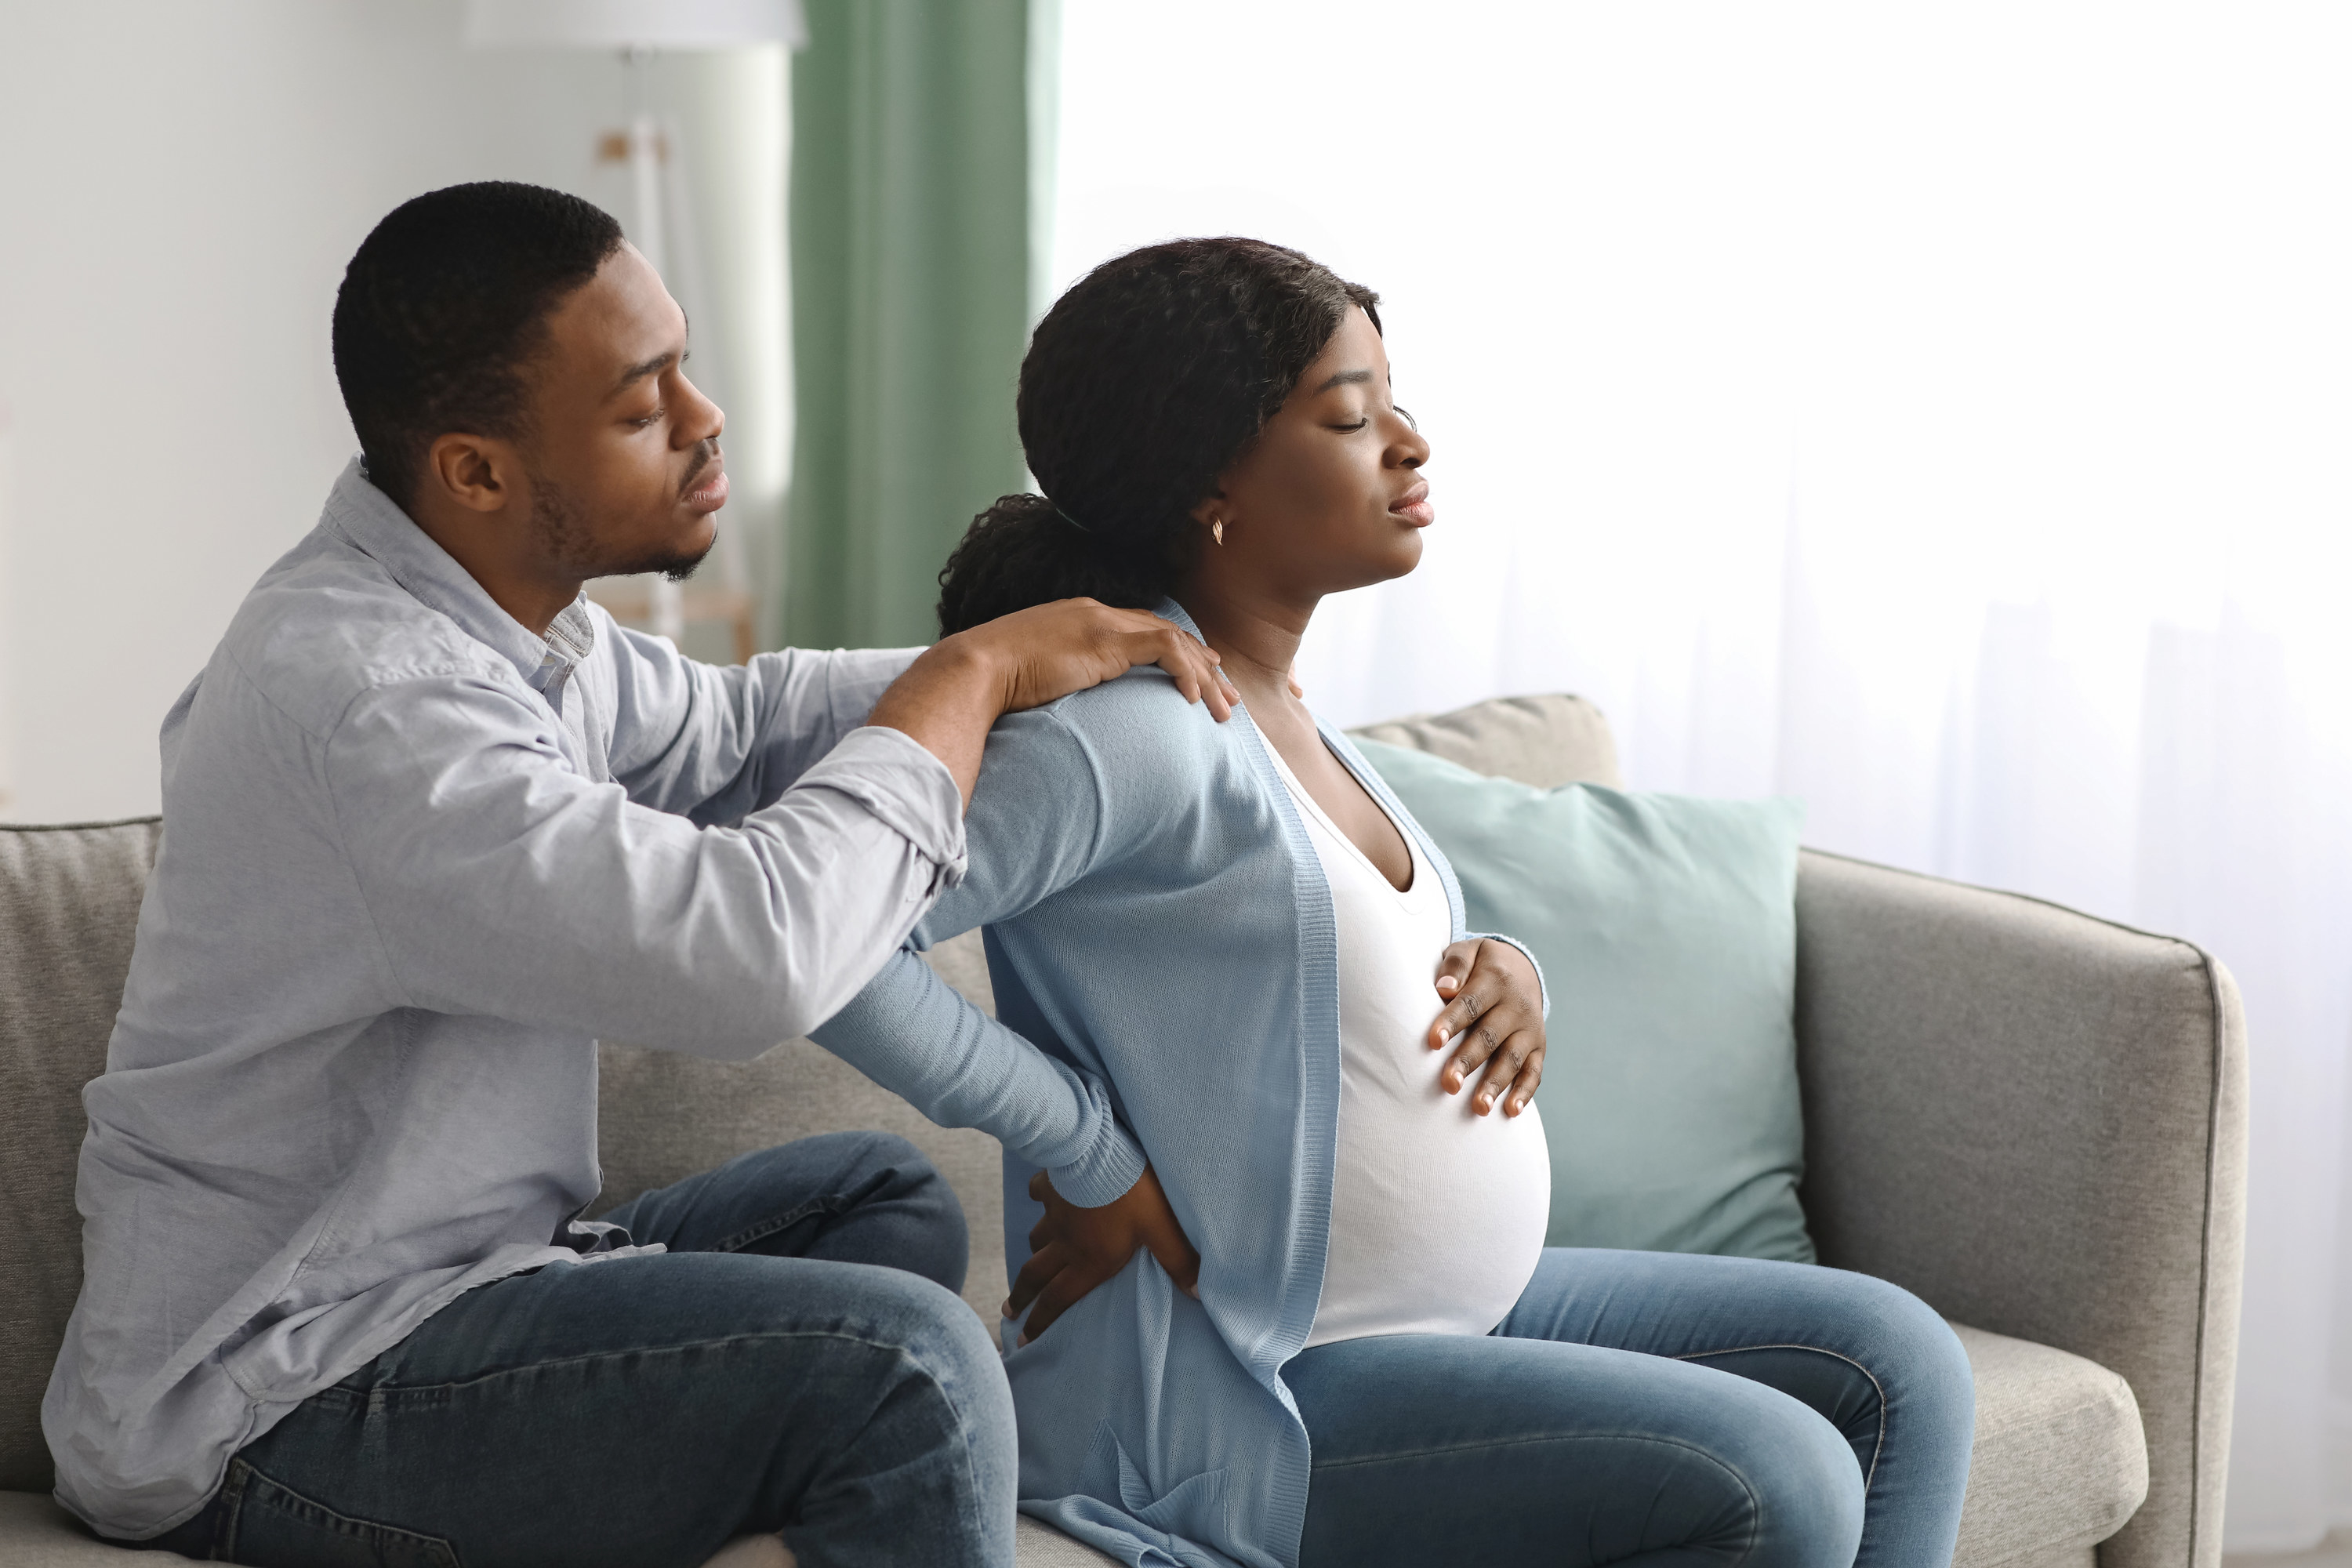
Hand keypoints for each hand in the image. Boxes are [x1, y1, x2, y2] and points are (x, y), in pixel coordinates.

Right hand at [869, 599, 1235, 804]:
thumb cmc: (992, 689)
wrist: (972, 673)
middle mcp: (1095, 614)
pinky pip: (1164, 649)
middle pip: (1166, 633)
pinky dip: (1185, 672)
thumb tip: (1068, 722)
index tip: (1201, 679)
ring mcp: (1101, 622)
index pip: (1141, 630)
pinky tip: (1193, 700)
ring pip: (1174, 641)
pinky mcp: (1105, 638)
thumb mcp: (1036, 685)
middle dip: (1203, 664)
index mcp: (1080, 621)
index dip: (1177, 654)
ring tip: (1223, 708)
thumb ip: (1060, 688)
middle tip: (1227, 696)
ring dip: (1203, 676)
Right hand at [1005, 1165, 1200, 1343]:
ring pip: (1036, 1239)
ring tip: (1030, 1258)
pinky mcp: (1051, 1186)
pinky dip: (1038, 1199)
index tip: (1023, 1340)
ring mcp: (1055, 1214)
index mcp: (1089, 1261)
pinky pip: (1039, 1195)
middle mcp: (1066, 1243)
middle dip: (1020, 1297)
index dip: (1041, 1322)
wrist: (1100, 1152)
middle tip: (1008, 1311)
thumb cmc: (1133, 1195)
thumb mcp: (1162, 1230)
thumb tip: (1201, 1295)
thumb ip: (1179, 1262)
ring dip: (1032, 1252)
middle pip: (1035, 1276)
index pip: (1060, 1299)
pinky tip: (1040, 1197)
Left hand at [1427, 938, 1544, 1116]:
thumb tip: (1443, 988)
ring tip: (1478, 1107)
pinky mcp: (1539, 1047)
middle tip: (1449, 1083)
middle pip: (1490, 1036)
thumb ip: (1455, 965)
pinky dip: (1525, 1092)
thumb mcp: (1469, 951)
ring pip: (1512, 1059)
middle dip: (1468, 1061)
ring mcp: (1530, 1028)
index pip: (1471, 1003)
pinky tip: (1511, 1111)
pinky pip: (1534, 1072)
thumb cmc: (1481, 965)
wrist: (1522, 968)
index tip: (1434, 1041)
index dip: (1452, 1021)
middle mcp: (1516, 1005)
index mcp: (1495, 979)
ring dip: (1495, 1084)